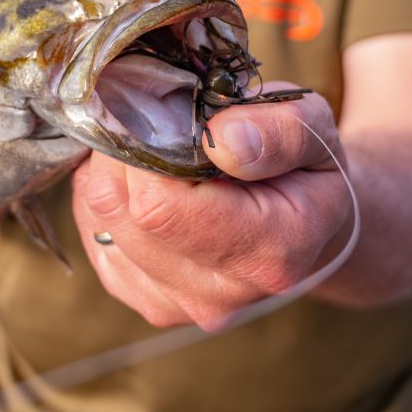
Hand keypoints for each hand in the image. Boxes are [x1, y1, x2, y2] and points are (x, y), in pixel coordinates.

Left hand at [71, 83, 351, 331]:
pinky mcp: (142, 297)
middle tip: (153, 114)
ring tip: (155, 145)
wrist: (307, 229)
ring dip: (113, 168)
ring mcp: (175, 305)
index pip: (162, 205)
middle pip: (121, 209)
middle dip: (125, 149)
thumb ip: (280, 132)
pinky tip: (147, 180)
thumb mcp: (316, 129)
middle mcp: (219, 296)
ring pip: (100, 216)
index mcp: (270, 254)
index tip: (162, 106)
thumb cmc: (307, 169)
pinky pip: (95, 231)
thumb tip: (224, 141)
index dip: (146, 144)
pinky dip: (109, 194)